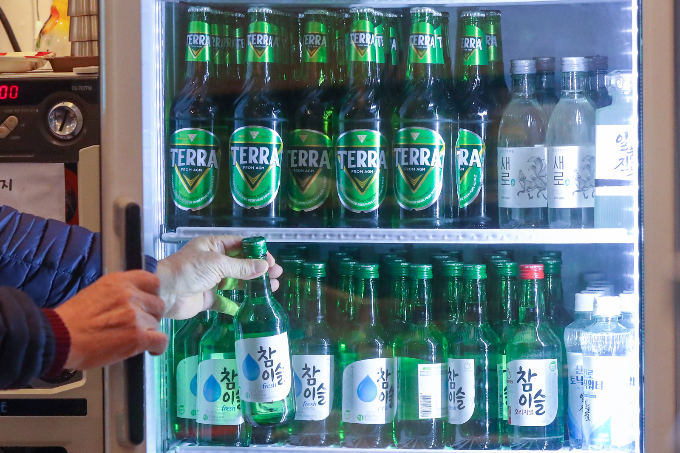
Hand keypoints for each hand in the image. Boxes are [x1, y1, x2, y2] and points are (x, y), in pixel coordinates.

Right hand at [55, 271, 166, 369]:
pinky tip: (150, 350)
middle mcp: (131, 295)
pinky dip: (157, 347)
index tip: (147, 304)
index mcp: (119, 281)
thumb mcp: (96, 292)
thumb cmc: (71, 319)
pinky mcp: (138, 337)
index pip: (153, 281)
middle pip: (158, 304)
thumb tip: (132, 300)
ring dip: (148, 332)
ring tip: (131, 338)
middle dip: (151, 315)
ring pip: (156, 324)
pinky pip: (160, 341)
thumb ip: (118, 293)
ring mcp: (136, 316)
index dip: (153, 295)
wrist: (59, 338)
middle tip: (138, 325)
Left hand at [156, 235, 282, 319]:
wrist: (165, 292)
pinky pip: (224, 301)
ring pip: (236, 282)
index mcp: (213, 247)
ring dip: (252, 285)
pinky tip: (249, 306)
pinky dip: (235, 304)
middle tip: (277, 276)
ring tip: (272, 289)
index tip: (271, 261)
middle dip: (259, 269)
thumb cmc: (189, 270)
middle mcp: (213, 262)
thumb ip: (242, 267)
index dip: (256, 252)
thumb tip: (265, 266)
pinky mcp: (207, 298)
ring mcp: (210, 280)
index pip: (240, 245)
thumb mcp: (218, 264)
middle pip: (241, 264)